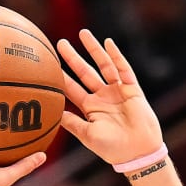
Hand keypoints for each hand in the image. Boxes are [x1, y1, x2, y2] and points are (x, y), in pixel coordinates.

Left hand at [55, 31, 164, 167]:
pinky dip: (116, 56)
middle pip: (84, 72)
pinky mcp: (132, 89)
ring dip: (93, 49)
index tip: (48, 65)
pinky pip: (123, 69)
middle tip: (59, 43)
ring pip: (103, 65)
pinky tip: (108, 43)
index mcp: (90, 108)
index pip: (72, 89)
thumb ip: (72, 123)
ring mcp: (117, 91)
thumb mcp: (87, 135)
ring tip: (83, 33)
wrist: (137, 152)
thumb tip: (53, 113)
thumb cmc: (112, 148)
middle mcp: (102, 96)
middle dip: (72, 58)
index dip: (61, 77)